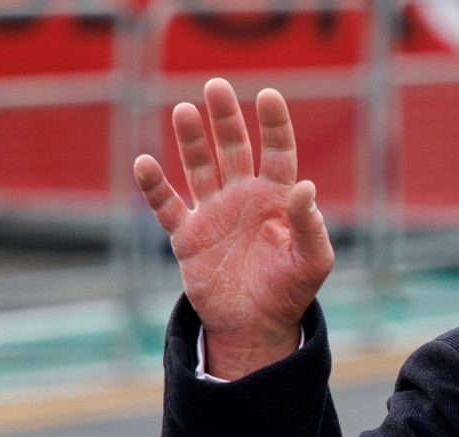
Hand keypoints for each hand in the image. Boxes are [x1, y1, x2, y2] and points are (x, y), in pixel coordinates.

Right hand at [133, 78, 334, 379]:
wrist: (256, 327)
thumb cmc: (292, 291)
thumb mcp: (313, 260)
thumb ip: (310, 225)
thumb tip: (306, 186)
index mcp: (277, 199)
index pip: (278, 152)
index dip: (274, 123)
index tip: (268, 95)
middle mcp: (244, 198)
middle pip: (234, 148)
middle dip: (226, 119)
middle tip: (216, 86)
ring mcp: (214, 214)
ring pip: (200, 167)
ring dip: (192, 141)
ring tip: (185, 111)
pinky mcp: (187, 237)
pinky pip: (167, 207)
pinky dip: (155, 187)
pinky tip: (145, 163)